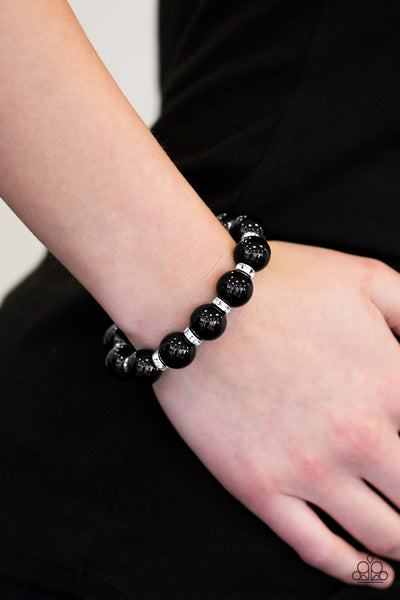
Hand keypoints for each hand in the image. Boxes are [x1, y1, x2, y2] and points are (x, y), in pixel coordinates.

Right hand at [153, 241, 399, 587]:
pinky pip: (319, 550)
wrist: (194, 301)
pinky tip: (374, 574)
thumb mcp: (368, 278)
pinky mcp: (261, 488)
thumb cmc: (279, 285)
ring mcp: (309, 470)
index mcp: (392, 385)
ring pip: (384, 535)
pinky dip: (354, 571)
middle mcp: (360, 438)